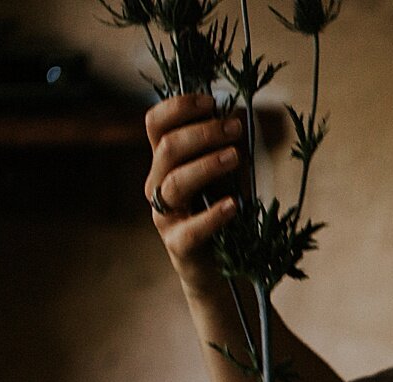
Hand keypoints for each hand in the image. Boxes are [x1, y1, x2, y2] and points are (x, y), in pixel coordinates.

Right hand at [144, 92, 243, 291]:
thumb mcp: (224, 175)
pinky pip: (191, 229)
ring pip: (175, 182)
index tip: (211, 102)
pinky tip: (233, 205)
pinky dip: (213, 215)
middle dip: (203, 132)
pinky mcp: (179, 245)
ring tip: (236, 158)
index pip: (155, 124)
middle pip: (168, 148)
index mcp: (164, 162)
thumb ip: (223, 149)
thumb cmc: (222, 213)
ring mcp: (164, 216)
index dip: (179, 107)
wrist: (222, 268)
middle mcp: (157, 185)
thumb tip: (237, 118)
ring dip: (207, 165)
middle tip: (236, 128)